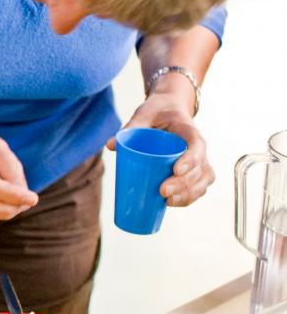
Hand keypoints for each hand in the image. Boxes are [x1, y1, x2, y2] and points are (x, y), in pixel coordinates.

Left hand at [106, 90, 213, 206]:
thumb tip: (110, 145)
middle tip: (162, 192)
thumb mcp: (144, 115)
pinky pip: (199, 186)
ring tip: (168, 202)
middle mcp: (198, 146)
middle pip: (199, 168)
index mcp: (188, 130)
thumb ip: (130, 127)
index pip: (196, 145)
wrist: (170, 110)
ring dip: (188, 194)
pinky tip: (174, 204)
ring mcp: (199, 160)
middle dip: (184, 183)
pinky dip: (190, 197)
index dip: (190, 159)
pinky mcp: (195, 170)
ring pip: (202, 180)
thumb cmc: (157, 113)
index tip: (176, 170)